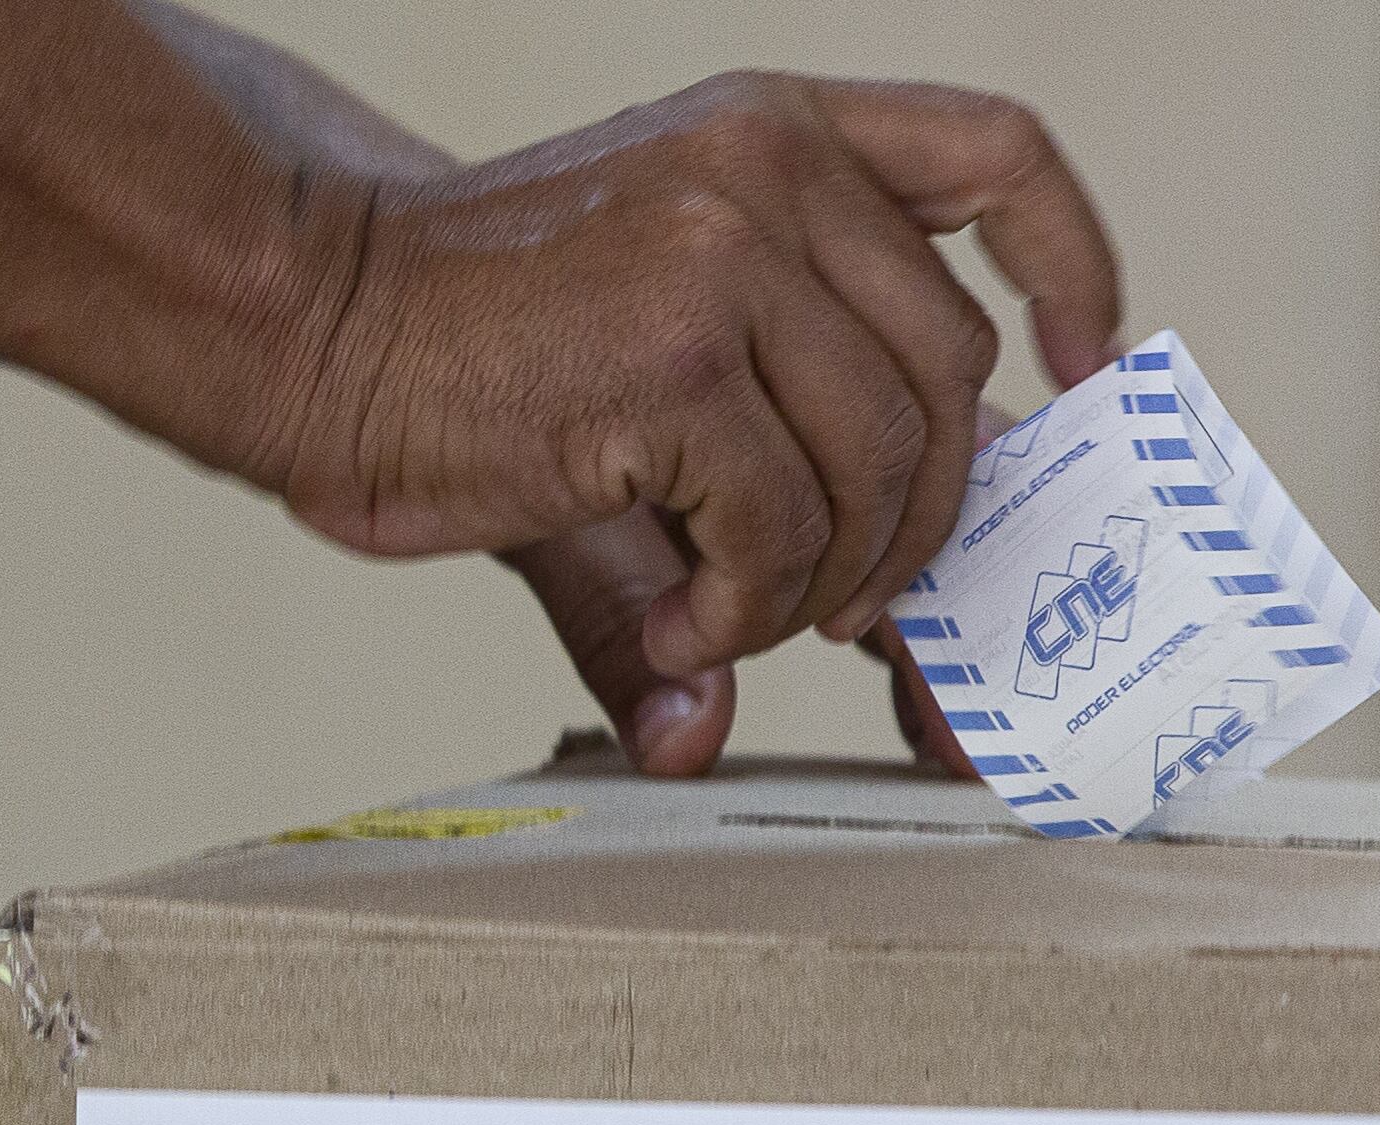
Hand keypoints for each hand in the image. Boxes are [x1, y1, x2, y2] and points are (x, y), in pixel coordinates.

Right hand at [263, 73, 1119, 682]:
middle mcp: (771, 170)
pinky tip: (668, 612)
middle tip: (828, 599)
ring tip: (717, 607)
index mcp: (781, 140)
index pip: (996, 157)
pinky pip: (788, 524)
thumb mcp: (638, 405)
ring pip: (886, 463)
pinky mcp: (675, 350)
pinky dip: (743, 608)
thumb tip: (711, 730)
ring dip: (820, 581)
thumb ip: (731, 529)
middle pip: (953, 375)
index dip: (1073, 268)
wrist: (300, 324)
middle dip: (914, 524)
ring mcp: (727, 250)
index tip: (1079, 376)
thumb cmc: (457, 347)